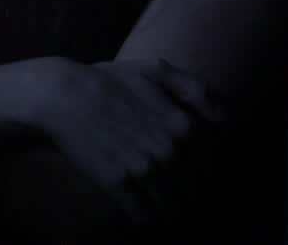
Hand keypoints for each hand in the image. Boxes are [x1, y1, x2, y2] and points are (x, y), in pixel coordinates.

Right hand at [29, 56, 227, 230]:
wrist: (62, 95)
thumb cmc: (110, 80)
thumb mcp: (156, 70)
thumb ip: (195, 90)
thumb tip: (225, 117)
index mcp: (184, 125)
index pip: (215, 164)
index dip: (211, 172)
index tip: (202, 175)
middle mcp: (169, 151)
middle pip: (196, 191)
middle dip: (192, 194)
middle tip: (183, 193)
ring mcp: (143, 170)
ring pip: (172, 207)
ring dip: (171, 209)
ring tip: (165, 204)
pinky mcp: (117, 184)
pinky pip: (143, 215)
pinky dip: (146, 217)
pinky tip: (142, 209)